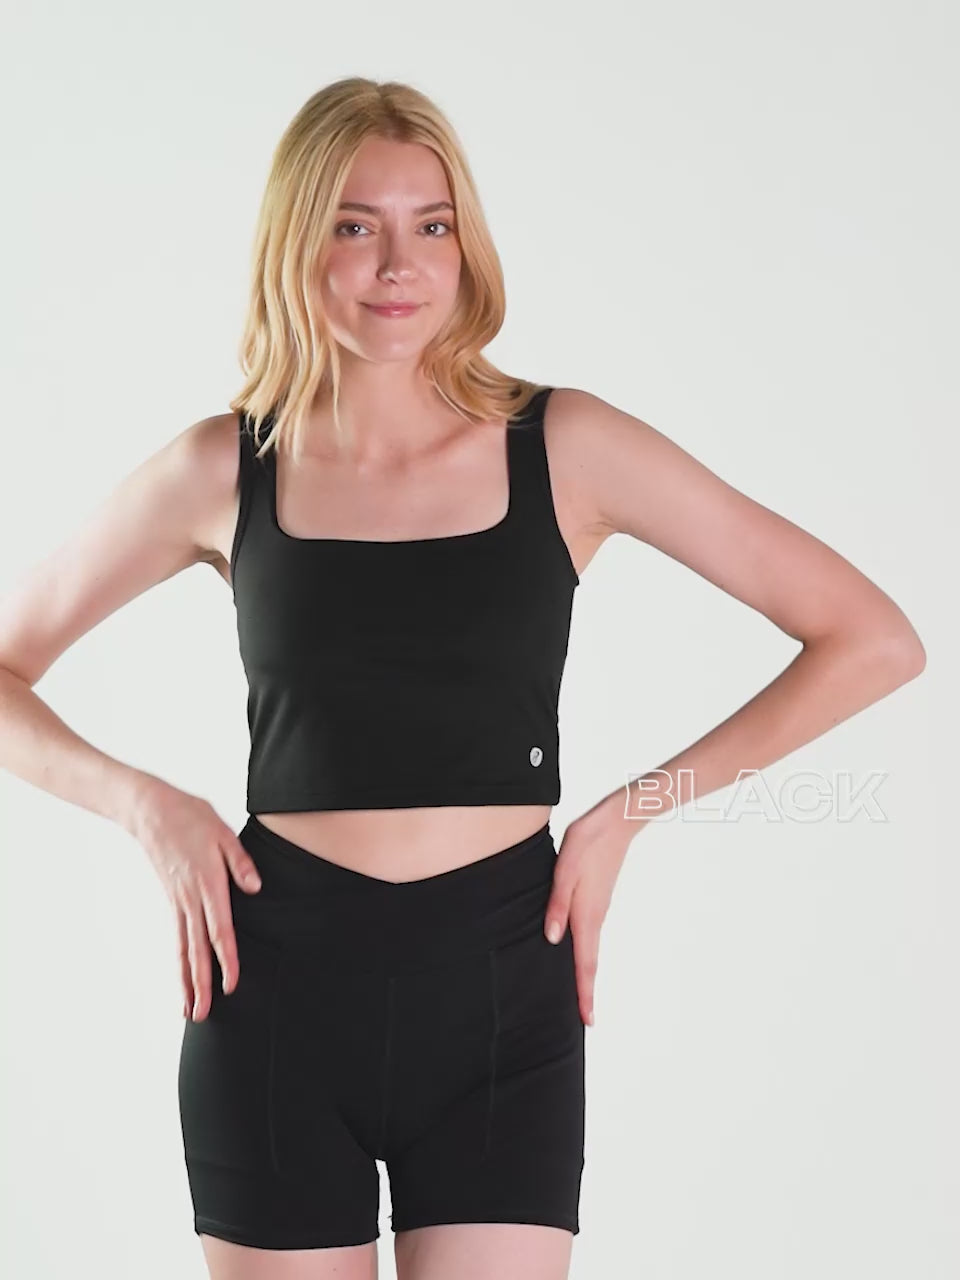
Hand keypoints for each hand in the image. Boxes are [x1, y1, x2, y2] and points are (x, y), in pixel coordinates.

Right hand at [130, 778, 261, 1021]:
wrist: (150, 809)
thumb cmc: (191, 816)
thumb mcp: (223, 832)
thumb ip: (241, 863)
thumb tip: (255, 888)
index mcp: (208, 885)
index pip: (220, 931)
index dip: (227, 961)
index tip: (232, 986)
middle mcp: (190, 899)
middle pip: (196, 951)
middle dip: (201, 985)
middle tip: (203, 1017)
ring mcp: (177, 901)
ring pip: (182, 949)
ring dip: (186, 981)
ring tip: (189, 1011)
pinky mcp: (171, 899)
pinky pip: (176, 936)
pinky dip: (178, 960)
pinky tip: (182, 975)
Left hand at [543, 809, 632, 1026]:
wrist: (617, 821)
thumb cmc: (588, 841)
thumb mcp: (565, 869)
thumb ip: (557, 904)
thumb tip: (553, 939)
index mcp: (587, 913)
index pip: (585, 962)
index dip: (585, 992)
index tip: (588, 1020)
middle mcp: (596, 916)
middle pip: (590, 962)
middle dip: (587, 991)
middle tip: (586, 1019)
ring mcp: (599, 908)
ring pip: (590, 948)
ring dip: (586, 973)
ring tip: (581, 994)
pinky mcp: (598, 899)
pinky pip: (590, 934)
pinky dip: (586, 952)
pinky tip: (578, 953)